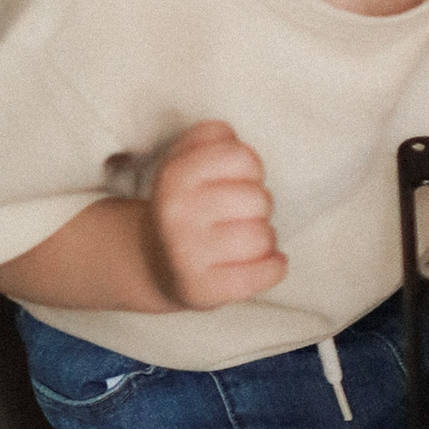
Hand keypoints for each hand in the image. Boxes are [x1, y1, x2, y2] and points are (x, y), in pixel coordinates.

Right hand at [144, 122, 284, 307]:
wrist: (155, 263)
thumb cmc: (188, 204)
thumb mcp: (187, 160)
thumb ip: (212, 137)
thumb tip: (230, 137)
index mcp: (173, 176)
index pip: (242, 157)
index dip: (249, 169)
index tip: (235, 181)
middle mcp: (175, 213)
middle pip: (259, 199)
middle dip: (258, 206)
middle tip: (238, 215)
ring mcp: (185, 255)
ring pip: (264, 237)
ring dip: (263, 238)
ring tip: (243, 240)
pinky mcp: (201, 291)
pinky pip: (266, 272)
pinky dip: (274, 267)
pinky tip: (265, 262)